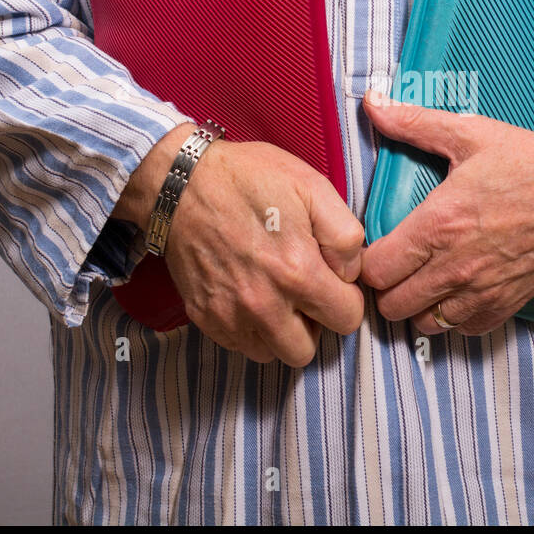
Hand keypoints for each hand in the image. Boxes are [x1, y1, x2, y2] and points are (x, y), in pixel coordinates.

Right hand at [115, 124, 364, 364]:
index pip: (347, 319)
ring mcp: (230, 315)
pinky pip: (239, 346)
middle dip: (313, 324)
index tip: (331, 278)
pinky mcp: (205, 318)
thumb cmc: (250, 179)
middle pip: (308, 350)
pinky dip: (249, 329)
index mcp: (298, 273)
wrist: (181, 184)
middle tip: (303, 290)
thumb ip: (345, 236)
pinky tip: (248, 295)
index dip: (345, 297)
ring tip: (275, 294)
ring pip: (272, 354)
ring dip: (280, 332)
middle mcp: (264, 305)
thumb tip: (351, 273)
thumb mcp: (313, 187)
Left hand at [360, 91, 533, 335]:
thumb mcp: (471, 133)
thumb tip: (371, 102)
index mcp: (439, 223)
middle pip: (392, 305)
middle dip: (386, 288)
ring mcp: (483, 291)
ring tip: (422, 279)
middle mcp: (456, 265)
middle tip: (395, 265)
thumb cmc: (532, 162)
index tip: (375, 247)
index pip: (375, 269)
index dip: (366, 261)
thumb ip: (413, 122)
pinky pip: (462, 331)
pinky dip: (452, 317)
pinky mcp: (508, 305)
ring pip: (423, 324)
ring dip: (417, 305)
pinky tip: (454, 290)